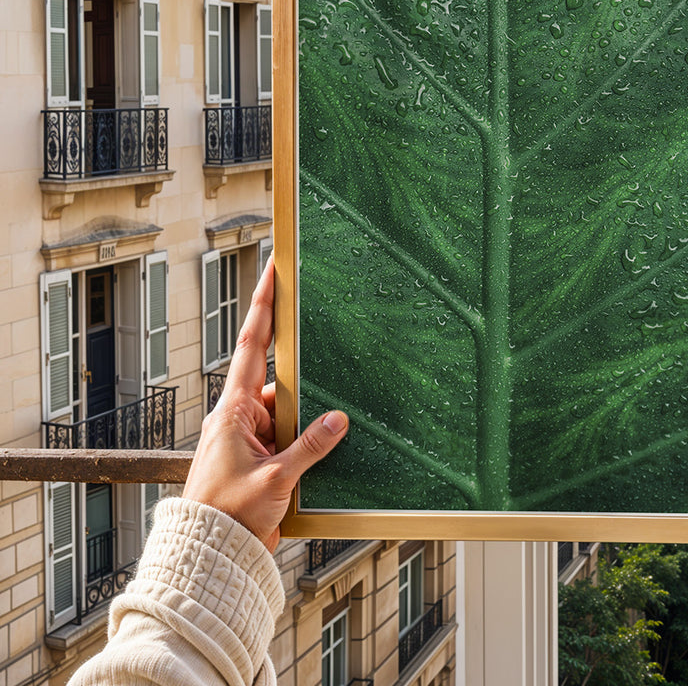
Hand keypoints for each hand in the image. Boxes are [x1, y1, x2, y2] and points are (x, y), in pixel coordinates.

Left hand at [183, 254, 347, 550]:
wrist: (208, 556)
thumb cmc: (228, 517)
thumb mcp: (275, 479)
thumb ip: (310, 446)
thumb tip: (339, 418)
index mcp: (233, 409)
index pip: (253, 344)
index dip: (265, 304)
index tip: (275, 269)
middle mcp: (238, 416)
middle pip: (279, 378)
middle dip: (304, 371)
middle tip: (326, 341)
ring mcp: (247, 437)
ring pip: (288, 410)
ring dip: (308, 418)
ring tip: (325, 432)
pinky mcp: (258, 458)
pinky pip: (289, 435)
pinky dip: (307, 440)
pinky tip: (325, 449)